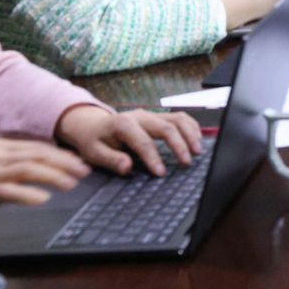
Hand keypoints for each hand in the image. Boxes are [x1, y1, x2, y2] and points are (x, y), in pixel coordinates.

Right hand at [0, 137, 87, 230]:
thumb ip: (6, 166)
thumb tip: (35, 171)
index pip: (37, 147)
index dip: (61, 154)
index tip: (79, 162)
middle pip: (38, 155)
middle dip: (65, 163)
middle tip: (85, 171)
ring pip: (29, 169)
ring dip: (54, 176)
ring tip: (72, 184)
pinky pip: (9, 190)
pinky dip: (28, 194)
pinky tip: (43, 199)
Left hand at [55, 107, 200, 177]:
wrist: (91, 124)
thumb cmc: (93, 140)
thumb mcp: (94, 153)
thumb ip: (111, 160)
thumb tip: (128, 167)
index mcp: (123, 124)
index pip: (144, 142)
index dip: (154, 158)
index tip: (161, 174)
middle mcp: (140, 116)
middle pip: (167, 126)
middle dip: (179, 145)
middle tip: (187, 162)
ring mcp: (151, 114)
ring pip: (178, 118)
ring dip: (190, 134)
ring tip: (197, 151)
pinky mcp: (158, 116)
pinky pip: (180, 117)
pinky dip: (191, 127)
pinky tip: (196, 139)